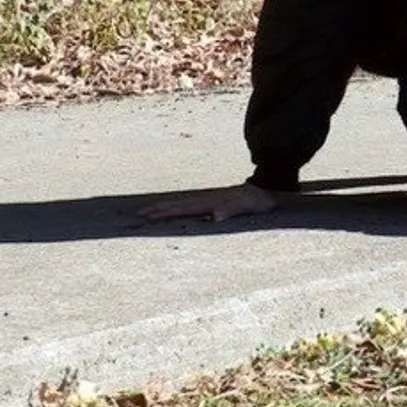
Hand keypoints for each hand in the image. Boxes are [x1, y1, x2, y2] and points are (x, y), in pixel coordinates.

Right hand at [139, 181, 283, 223]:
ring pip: (183, 204)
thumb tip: (214, 217)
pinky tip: (172, 212)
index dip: (167, 212)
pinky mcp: (213, 203)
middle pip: (179, 205)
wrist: (267, 189)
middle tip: (139, 214)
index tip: (150, 215)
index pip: (184, 208)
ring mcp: (209, 200)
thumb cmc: (258, 201)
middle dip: (159, 209)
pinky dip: (178, 209)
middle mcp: (207, 199)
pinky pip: (191, 207)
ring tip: (149, 211)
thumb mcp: (248, 205)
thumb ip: (232, 209)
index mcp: (211, 201)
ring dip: (166, 208)